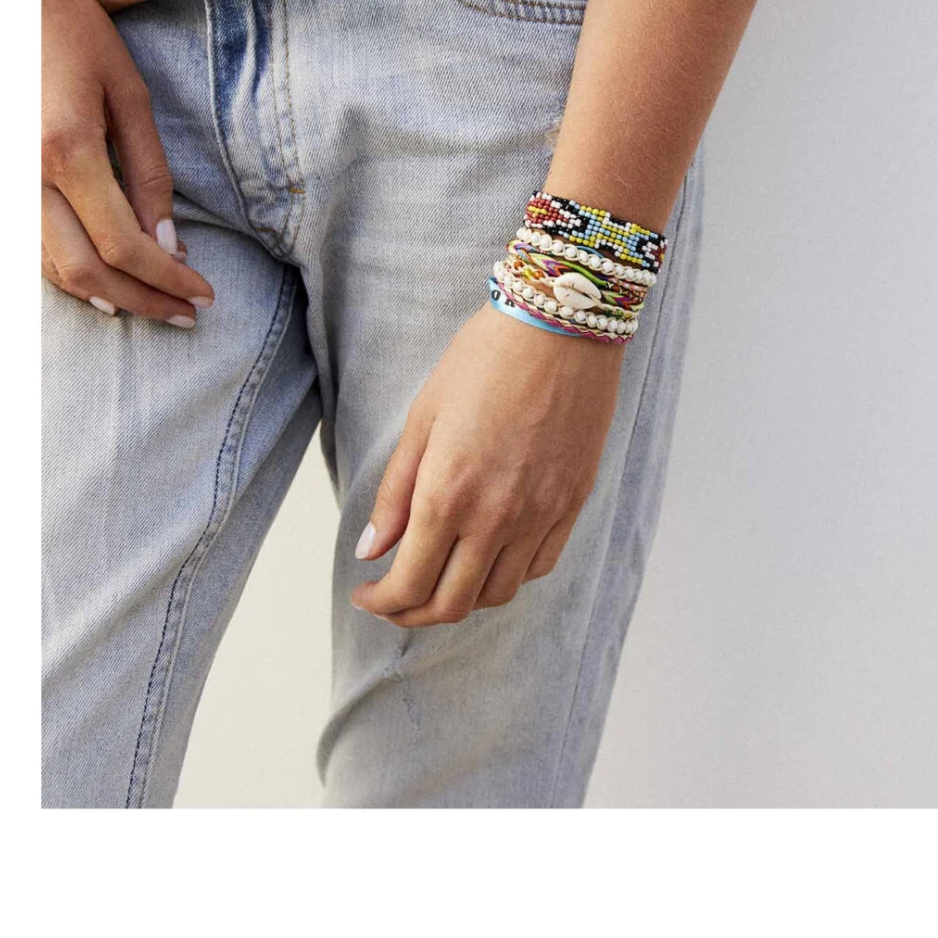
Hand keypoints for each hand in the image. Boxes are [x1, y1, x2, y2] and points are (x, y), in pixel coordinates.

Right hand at [41, 0, 214, 324]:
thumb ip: (149, 174)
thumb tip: (168, 245)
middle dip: (142, 300)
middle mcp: (24, 175)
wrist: (10, 0)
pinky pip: (32, 248)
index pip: (123, 243)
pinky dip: (72, 273)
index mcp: (66, 150)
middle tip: (185, 315)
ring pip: (53, 268)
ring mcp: (2, 182)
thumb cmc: (78, 37)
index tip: (203, 294)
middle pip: (86, 270)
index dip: (166, 279)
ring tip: (155, 304)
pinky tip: (108, 282)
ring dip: (107, 295)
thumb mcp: (130, 96)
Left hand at [351, 306, 623, 625]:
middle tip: (394, 599)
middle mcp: (495, 517)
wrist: (561, 325)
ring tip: (439, 579)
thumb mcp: (423, 419)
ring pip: (497, 595)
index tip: (366, 594)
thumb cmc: (484, 359)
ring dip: (461, 600)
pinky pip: (538, 566)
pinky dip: (507, 577)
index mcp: (447, 494)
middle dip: (413, 613)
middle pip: (451, 604)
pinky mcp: (571, 504)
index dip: (382, 602)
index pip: (409, 584)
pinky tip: (487, 557)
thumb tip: (372, 551)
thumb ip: (396, 493)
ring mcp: (539, 515)